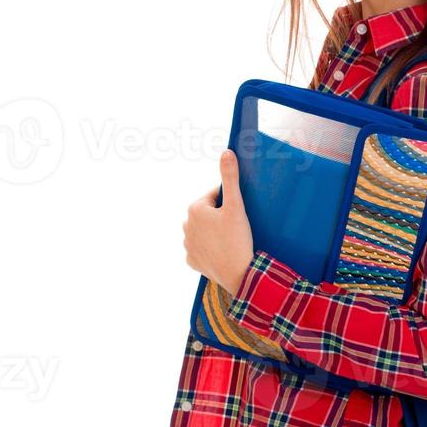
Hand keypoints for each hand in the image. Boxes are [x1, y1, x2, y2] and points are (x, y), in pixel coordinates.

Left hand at [183, 149, 255, 294]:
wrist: (239, 274)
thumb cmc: (238, 238)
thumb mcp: (236, 205)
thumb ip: (230, 178)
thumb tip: (227, 152)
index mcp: (194, 209)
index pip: (215, 196)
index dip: (230, 201)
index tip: (240, 212)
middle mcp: (186, 226)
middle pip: (209, 213)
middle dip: (221, 216)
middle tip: (238, 227)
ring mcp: (188, 245)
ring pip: (205, 231)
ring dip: (215, 232)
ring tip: (231, 240)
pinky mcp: (192, 260)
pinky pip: (202, 249)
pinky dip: (211, 249)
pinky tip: (223, 251)